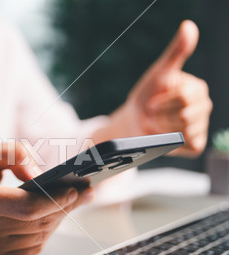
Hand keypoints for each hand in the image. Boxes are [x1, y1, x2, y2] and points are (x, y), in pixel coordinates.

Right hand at [0, 143, 92, 254]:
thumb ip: (13, 152)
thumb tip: (38, 172)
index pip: (26, 206)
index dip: (55, 199)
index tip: (76, 189)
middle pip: (38, 222)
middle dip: (66, 206)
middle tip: (86, 192)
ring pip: (38, 237)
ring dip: (57, 219)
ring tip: (70, 202)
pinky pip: (31, 248)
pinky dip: (45, 232)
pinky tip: (50, 218)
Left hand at [117, 20, 211, 155]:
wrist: (135, 121)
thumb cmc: (147, 95)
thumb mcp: (159, 73)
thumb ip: (176, 52)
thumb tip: (189, 26)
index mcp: (197, 89)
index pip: (185, 97)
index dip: (163, 102)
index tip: (152, 102)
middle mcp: (203, 108)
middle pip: (184, 115)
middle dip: (161, 116)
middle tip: (153, 114)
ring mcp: (201, 127)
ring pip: (183, 131)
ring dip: (162, 129)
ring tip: (156, 125)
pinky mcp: (195, 145)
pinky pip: (186, 145)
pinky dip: (171, 143)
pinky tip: (165, 136)